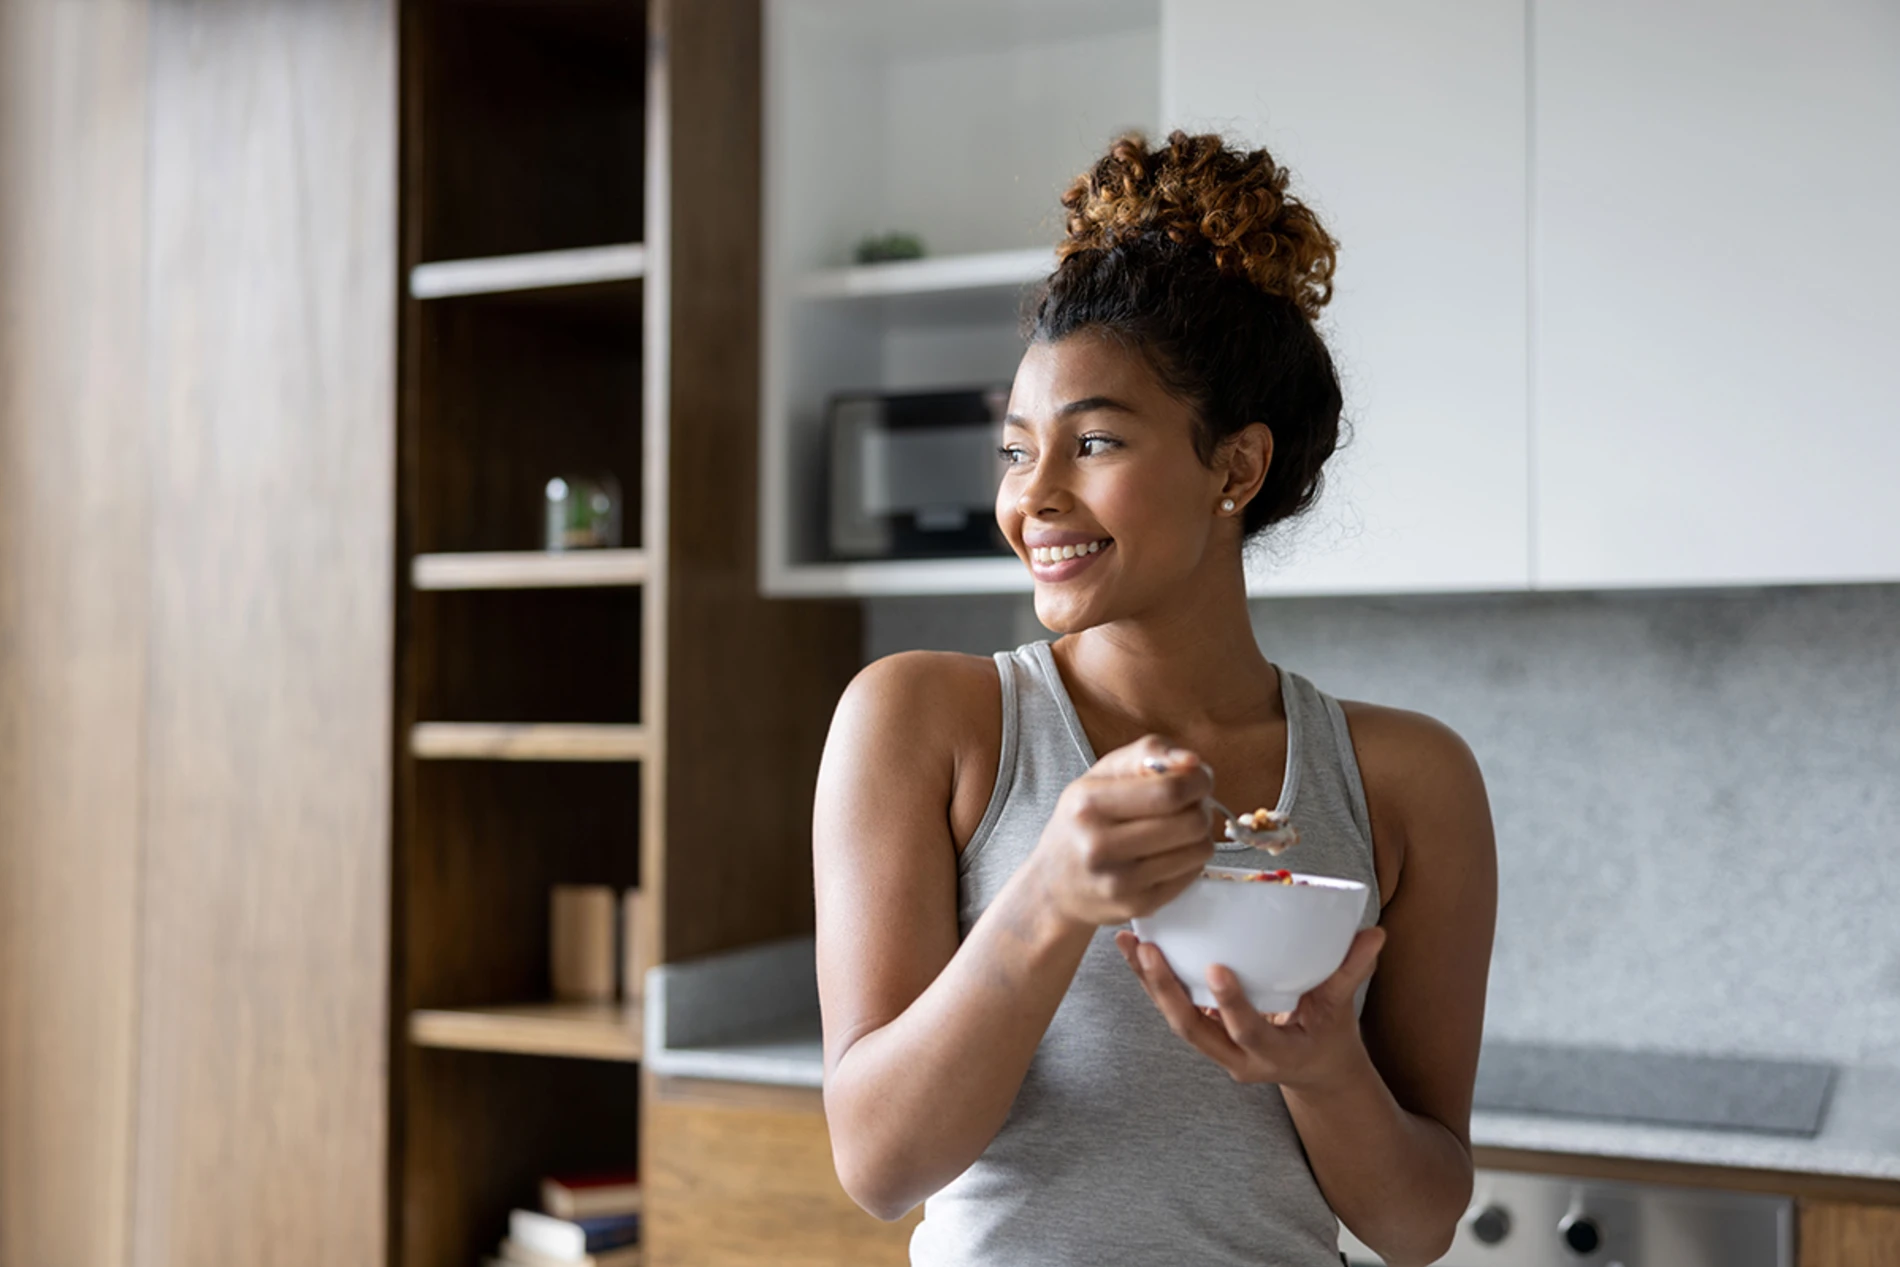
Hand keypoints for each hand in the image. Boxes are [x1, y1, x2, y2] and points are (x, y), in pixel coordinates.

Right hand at [1030, 734, 1215, 928]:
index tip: (1198, 778)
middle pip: (1190, 822)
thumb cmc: (1083, 821)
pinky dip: (1190, 860)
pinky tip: (1169, 853)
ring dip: (1200, 834)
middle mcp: (1099, 845)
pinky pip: (1191, 875)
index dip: (1197, 781)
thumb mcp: (1101, 775)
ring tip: (1179, 829)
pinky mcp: (1136, 905)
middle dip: (1201, 807)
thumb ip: (1148, 754)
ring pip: (1198, 850)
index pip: (1170, 790)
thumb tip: (1192, 762)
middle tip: (1190, 805)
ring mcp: (1119, 881)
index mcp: (1088, 803)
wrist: (1054, 884)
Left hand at [1114, 925, 1386, 1089]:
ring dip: (1148, 983)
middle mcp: (1238, 1058)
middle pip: (1192, 1030)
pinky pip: (1172, 1009)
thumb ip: (1350, 972)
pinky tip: (1135, 948)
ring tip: (1130, 942)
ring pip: (1174, 1020)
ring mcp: (1217, 1048)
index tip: (1216, 969)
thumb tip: (1375, 934)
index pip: (1247, 1032)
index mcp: (1274, 1054)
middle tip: (1148, 950)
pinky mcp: (1204, 1032)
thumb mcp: (1340, 1010)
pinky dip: (1153, 981)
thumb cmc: (1327, 1035)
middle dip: (1166, 992)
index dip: (1231, 1004)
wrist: (1313, 1070)